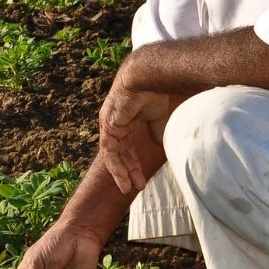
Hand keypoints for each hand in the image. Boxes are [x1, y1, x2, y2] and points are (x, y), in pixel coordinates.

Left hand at [98, 71, 177, 194]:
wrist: (147, 79)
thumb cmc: (152, 92)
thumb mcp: (156, 117)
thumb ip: (156, 131)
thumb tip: (159, 144)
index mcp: (124, 121)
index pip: (126, 147)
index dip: (133, 163)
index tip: (141, 179)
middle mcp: (113, 124)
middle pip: (118, 153)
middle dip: (127, 171)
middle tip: (135, 187)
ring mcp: (108, 125)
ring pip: (111, 155)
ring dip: (120, 173)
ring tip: (128, 189)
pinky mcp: (108, 127)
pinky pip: (109, 151)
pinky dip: (115, 166)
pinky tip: (123, 179)